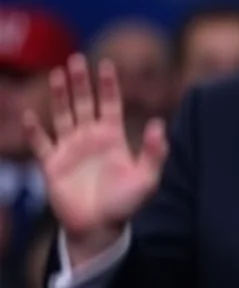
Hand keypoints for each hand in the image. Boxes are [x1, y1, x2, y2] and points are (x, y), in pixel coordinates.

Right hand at [22, 54, 167, 265]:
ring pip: (63, 115)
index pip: (110, 104)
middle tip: (76, 58)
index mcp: (113, 138)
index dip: (109, 85)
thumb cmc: (125, 205)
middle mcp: (91, 139)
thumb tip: (160, 124)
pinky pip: (40, 143)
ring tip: (57, 73)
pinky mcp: (52, 166)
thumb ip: (155, 152)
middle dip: (81, 82)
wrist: (99, 229)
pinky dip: (34, 130)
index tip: (107, 64)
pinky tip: (29, 115)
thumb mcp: (147, 178)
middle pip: (84, 103)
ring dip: (59, 96)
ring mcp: (70, 150)